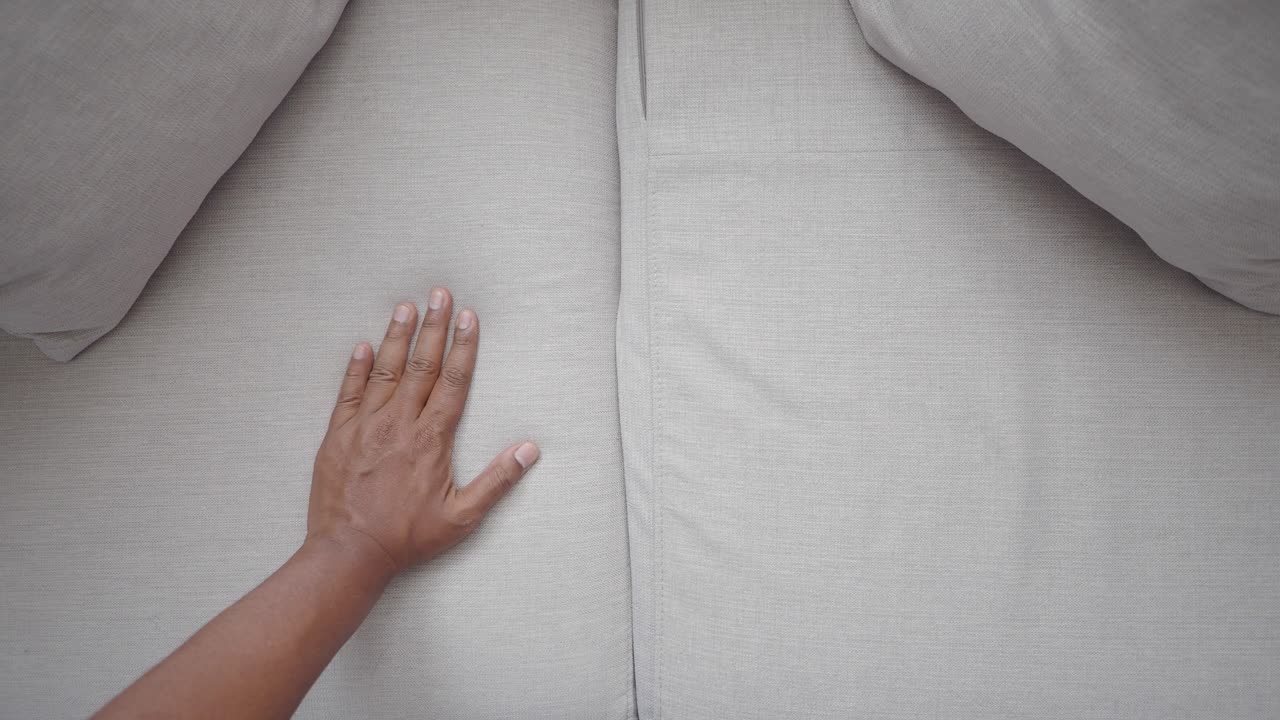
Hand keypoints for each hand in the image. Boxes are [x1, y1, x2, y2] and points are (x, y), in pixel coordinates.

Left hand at [307, 288, 538, 576]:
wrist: (349, 553)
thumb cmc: (407, 539)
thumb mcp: (462, 518)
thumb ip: (496, 481)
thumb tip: (528, 451)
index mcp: (431, 440)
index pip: (453, 382)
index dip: (463, 347)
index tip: (468, 317)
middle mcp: (398, 424)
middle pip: (421, 365)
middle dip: (433, 327)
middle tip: (440, 294)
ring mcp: (365, 427)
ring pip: (385, 371)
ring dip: (397, 336)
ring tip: (406, 306)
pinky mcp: (338, 436)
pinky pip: (348, 393)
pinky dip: (357, 368)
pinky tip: (364, 346)